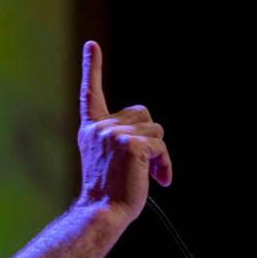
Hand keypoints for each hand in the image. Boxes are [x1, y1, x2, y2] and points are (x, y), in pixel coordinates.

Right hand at [77, 40, 171, 223]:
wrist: (102, 211)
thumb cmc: (108, 191)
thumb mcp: (106, 156)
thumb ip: (119, 136)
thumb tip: (151, 130)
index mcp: (91, 129)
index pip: (91, 93)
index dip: (92, 68)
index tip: (91, 46)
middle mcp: (100, 127)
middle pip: (142, 114)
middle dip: (149, 136)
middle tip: (143, 164)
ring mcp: (114, 134)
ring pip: (155, 130)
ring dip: (158, 153)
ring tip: (147, 174)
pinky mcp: (132, 145)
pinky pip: (161, 146)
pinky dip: (165, 165)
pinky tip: (160, 180)